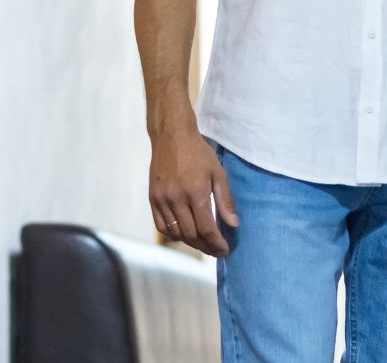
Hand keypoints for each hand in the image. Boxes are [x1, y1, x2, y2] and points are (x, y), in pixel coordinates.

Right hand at [148, 129, 237, 256]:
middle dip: (206, 246)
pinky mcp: (153, 200)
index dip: (217, 243)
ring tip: (203, 243)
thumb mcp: (218, 173)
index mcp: (196, 193)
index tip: (225, 250)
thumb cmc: (199, 154)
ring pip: (176, 233)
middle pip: (191, 235)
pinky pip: (162, 226)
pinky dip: (174, 235)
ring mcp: (162, 200)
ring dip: (191, 243)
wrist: (172, 137)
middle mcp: (177, 200)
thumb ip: (225, 200)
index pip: (207, 229)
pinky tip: (184, 235)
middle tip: (216, 249)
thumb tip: (233, 224)